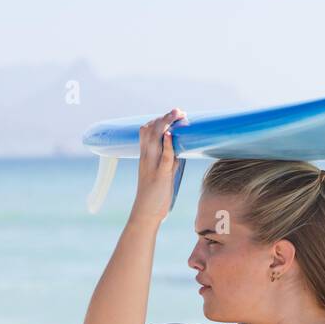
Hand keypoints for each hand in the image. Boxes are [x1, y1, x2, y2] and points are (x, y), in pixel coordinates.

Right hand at [133, 108, 186, 222]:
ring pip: (155, 139)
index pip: (147, 131)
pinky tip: (170, 134)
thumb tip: (178, 152)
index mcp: (145, 156)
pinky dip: (167, 145)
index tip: (173, 115)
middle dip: (165, 118)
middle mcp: (146, 157)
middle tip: (179, 110)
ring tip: (177, 114)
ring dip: (166, 124)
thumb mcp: (163, 174)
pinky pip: (163, 157)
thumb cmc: (155, 194)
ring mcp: (152, 165)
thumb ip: (169, 161)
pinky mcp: (160, 175)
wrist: (146, 213)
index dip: (159, 120)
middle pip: (150, 130)